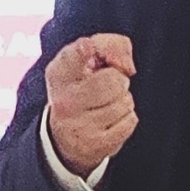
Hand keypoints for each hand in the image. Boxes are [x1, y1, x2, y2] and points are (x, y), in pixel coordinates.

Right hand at [44, 34, 136, 176]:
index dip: (83, 50)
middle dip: (120, 81)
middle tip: (107, 88)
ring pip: (125, 102)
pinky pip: (130, 121)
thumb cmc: (84, 88)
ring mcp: (78, 125)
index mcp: (59, 74)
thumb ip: (111, 46)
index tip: (87, 47)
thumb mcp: (88, 61)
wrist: (67, 137)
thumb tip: (127, 65)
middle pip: (113, 80)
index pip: (71, 58)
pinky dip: (127, 120)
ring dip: (123, 102)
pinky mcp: (95, 145)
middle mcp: (64, 100)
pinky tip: (111, 122)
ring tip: (106, 106)